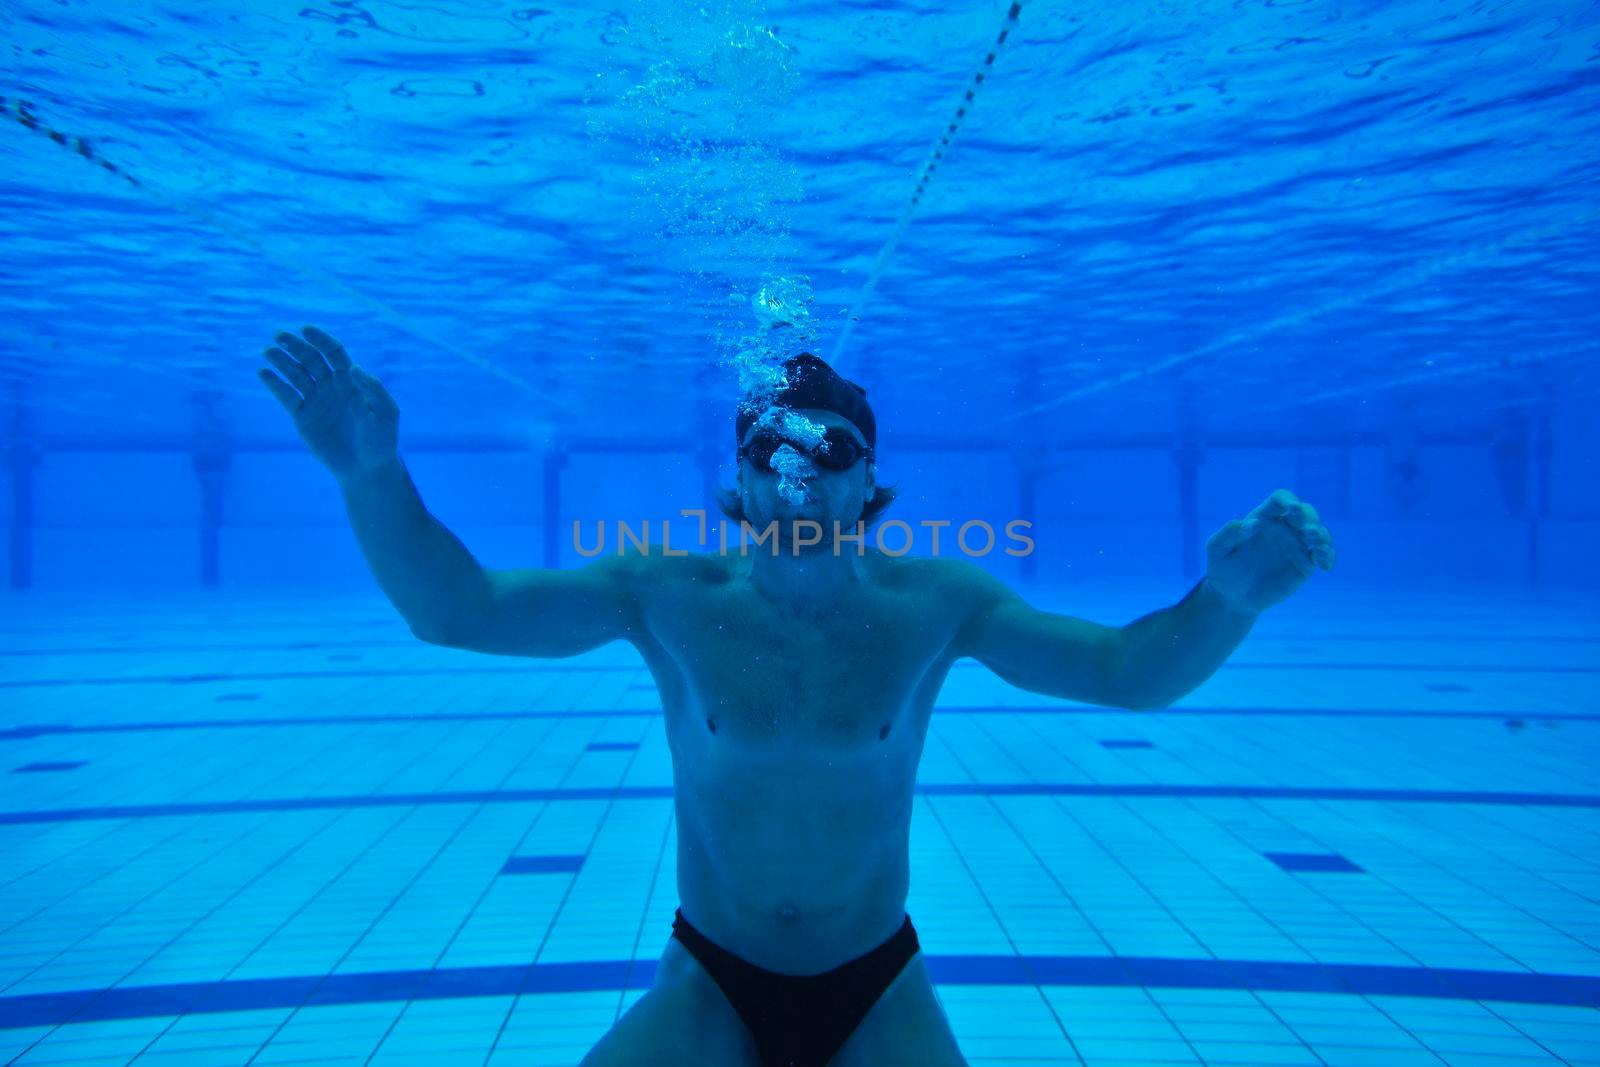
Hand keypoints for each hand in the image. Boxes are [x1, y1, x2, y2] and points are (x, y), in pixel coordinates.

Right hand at [257, 326, 399, 481]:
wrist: (366, 467)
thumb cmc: (382, 439)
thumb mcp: (385, 413)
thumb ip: (373, 390)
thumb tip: (355, 368)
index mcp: (352, 380)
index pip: (334, 352)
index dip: (320, 339)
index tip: (306, 329)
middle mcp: (331, 385)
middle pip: (311, 359)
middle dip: (296, 346)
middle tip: (279, 335)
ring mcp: (316, 400)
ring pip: (296, 375)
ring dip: (282, 362)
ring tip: (268, 352)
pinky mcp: (303, 417)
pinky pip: (287, 397)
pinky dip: (275, 384)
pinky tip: (264, 373)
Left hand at [1204, 489, 1335, 614]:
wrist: (1233, 596)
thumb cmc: (1223, 568)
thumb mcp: (1217, 551)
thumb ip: (1227, 534)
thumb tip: (1251, 523)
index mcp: (1263, 518)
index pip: (1280, 500)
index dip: (1288, 500)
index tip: (1291, 509)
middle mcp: (1284, 527)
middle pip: (1305, 512)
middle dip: (1309, 517)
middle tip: (1306, 530)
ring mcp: (1297, 545)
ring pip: (1318, 532)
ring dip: (1322, 536)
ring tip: (1317, 546)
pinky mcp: (1305, 563)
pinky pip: (1322, 555)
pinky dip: (1328, 556)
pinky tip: (1325, 564)